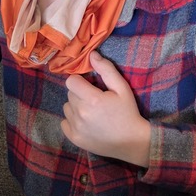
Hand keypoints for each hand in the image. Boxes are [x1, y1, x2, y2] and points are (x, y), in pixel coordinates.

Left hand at [62, 51, 150, 166]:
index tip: (91, 86)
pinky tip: (86, 123)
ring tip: (91, 112)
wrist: (131, 141)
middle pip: (69, 94)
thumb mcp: (122, 88)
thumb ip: (107, 70)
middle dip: (80, 94)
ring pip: (66, 107)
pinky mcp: (74, 138)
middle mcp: (81, 113)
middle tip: (95, 100)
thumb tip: (92, 54)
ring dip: (75, 107)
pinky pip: (64, 122)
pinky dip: (72, 121)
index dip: (80, 81)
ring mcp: (76, 127)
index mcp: (92, 99)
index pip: (71, 81)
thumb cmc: (128, 112)